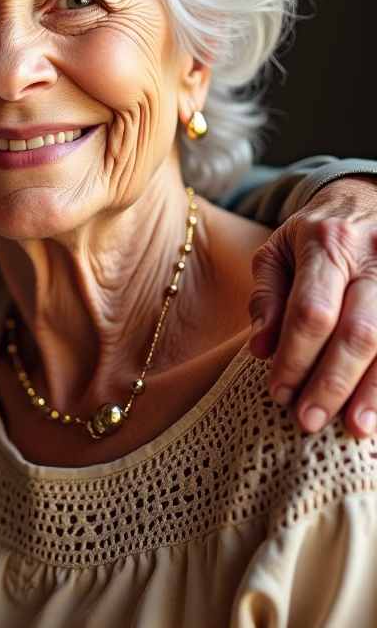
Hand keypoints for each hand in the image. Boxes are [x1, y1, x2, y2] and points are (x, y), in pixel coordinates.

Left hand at [249, 177, 376, 435]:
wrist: (366, 199)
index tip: (279, 394)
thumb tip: (262, 349)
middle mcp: (374, 258)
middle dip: (333, 382)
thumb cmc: (314, 235)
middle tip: (310, 420)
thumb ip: (266, 298)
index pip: (311, 311)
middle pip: (358, 331)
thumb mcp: (276, 251)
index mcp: (328, 243)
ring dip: (374, 390)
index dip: (296, 357)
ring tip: (356, 428)